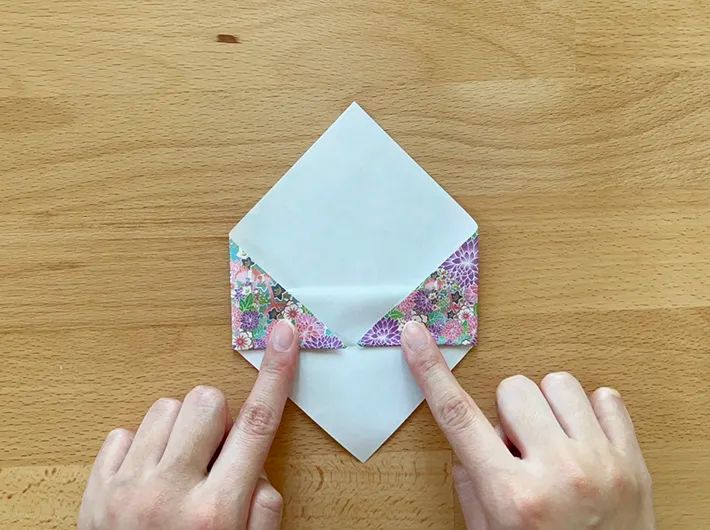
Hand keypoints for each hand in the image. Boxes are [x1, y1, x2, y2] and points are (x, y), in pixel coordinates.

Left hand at [78, 319, 298, 529]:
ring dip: (179, 430)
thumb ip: (262, 510)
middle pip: (206, 400)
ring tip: (179, 468)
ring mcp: (127, 488)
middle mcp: (170, 492)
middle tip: (214, 456)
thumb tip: (255, 469)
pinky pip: (124, 433)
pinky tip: (147, 479)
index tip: (284, 336)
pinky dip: (140, 448)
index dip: (276, 374)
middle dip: (217, 418)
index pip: (257, 424)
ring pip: (164, 408)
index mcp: (217, 510)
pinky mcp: (95, 490)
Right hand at [401, 321, 654, 529]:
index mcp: (512, 495)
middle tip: (520, 449)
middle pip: (514, 387)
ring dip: (549, 408)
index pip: (457, 416)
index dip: (431, 370)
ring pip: (560, 383)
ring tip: (554, 445)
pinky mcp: (634, 463)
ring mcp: (601, 465)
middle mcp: (557, 474)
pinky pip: (606, 398)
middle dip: (509, 412)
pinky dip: (591, 414)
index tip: (416, 336)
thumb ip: (471, 489)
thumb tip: (467, 447)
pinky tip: (584, 442)